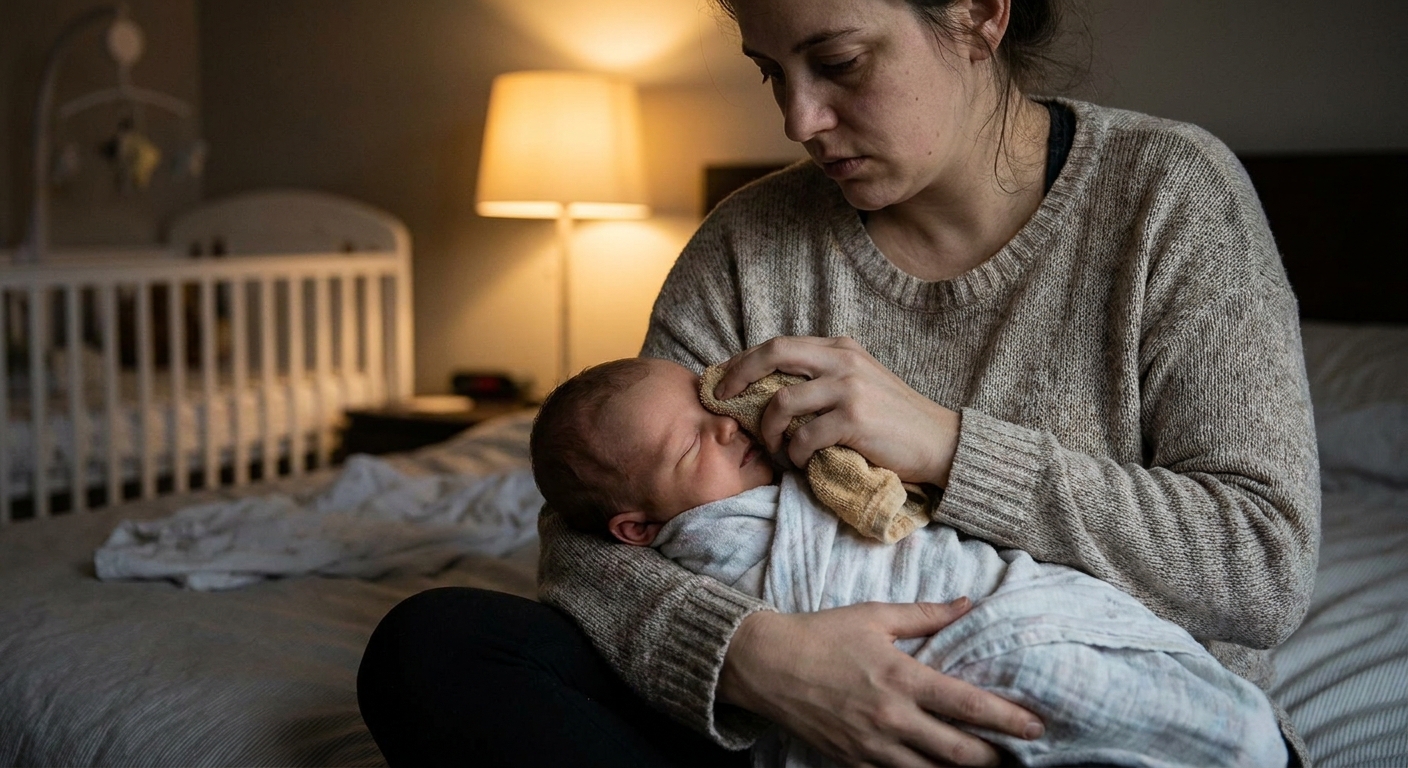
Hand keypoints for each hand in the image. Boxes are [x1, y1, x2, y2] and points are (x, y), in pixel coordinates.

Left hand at [714, 337, 961, 485]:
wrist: (939, 441)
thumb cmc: (893, 420)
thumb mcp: (859, 383)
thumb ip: (823, 377)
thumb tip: (771, 389)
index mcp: (840, 348)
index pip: (779, 344)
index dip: (745, 361)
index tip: (724, 382)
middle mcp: (843, 359)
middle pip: (774, 352)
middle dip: (738, 376)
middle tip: (722, 401)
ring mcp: (849, 387)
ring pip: (781, 401)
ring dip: (768, 430)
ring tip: (775, 449)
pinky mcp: (854, 419)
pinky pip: (803, 436)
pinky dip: (794, 454)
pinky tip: (801, 462)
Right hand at [720, 602, 1043, 766]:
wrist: (765, 665)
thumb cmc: (821, 635)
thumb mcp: (874, 616)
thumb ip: (925, 615)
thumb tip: (967, 604)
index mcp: (902, 678)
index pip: (968, 705)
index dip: (1007, 718)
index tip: (1035, 725)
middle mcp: (892, 718)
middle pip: (959, 752)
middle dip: (994, 758)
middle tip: (1016, 755)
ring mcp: (871, 747)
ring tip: (983, 767)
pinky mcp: (852, 763)